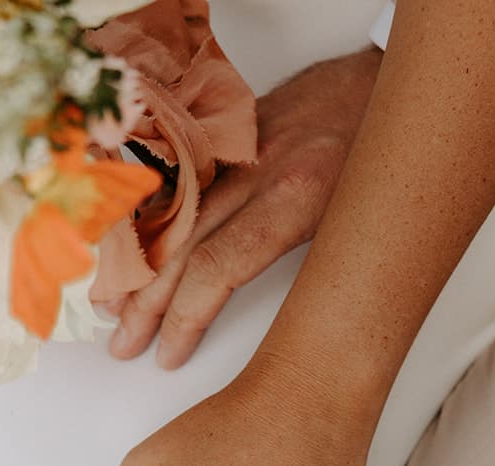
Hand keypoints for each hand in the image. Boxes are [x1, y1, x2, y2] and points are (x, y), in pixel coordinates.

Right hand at [104, 47, 382, 369]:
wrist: (379, 82)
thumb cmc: (382, 159)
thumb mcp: (362, 224)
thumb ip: (316, 268)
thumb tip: (287, 329)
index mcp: (295, 197)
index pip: (218, 267)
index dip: (186, 318)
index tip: (169, 354)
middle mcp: (257, 172)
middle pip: (182, 247)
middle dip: (146, 305)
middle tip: (124, 345)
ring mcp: (236, 151)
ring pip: (169, 216)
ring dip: (136, 266)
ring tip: (112, 308)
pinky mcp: (224, 140)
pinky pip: (173, 189)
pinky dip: (147, 224)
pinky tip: (128, 252)